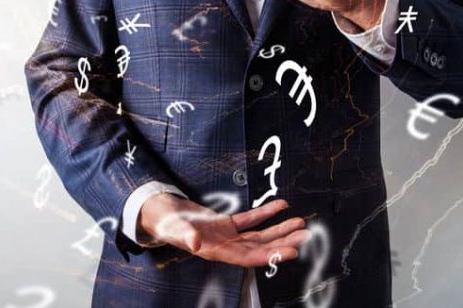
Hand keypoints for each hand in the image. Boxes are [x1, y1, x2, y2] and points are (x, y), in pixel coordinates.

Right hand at [138, 193, 309, 266]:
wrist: (158, 212)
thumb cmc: (164, 222)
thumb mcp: (172, 228)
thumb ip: (185, 235)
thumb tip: (196, 244)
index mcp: (214, 251)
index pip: (249, 257)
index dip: (271, 255)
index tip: (291, 251)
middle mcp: (225, 246)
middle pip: (260, 247)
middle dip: (283, 242)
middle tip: (304, 235)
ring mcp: (226, 236)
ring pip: (259, 235)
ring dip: (279, 229)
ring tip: (299, 223)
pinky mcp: (225, 224)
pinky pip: (250, 220)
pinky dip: (265, 213)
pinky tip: (280, 205)